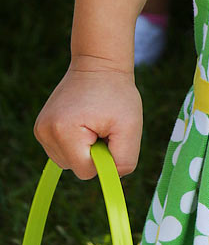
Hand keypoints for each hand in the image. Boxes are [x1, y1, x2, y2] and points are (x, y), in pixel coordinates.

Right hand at [35, 56, 141, 179]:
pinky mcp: (42, 128)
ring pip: (68, 161)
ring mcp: (41, 130)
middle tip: (103, 124)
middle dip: (94, 152)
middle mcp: (46, 132)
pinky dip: (76, 142)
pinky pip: (62, 151)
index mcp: (64, 132)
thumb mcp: (131, 127)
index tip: (110, 133)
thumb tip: (111, 180)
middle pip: (75, 168)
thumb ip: (124, 160)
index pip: (86, 172)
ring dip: (85, 148)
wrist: (99, 65)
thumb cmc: (118, 95)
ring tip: (94, 121)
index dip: (104, 157)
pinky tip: (84, 121)